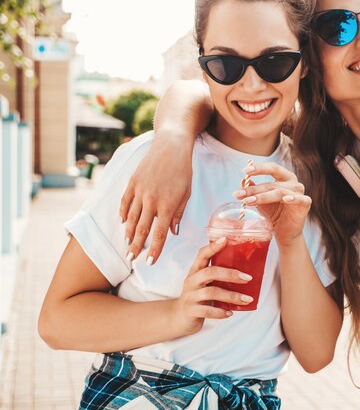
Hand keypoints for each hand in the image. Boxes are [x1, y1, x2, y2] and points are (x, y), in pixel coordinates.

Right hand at [120, 131, 192, 263]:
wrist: (171, 147)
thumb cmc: (183, 171)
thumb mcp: (186, 194)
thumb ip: (178, 214)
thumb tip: (172, 233)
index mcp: (167, 205)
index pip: (159, 234)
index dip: (154, 250)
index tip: (149, 261)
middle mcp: (151, 200)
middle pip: (141, 229)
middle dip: (136, 246)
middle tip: (131, 258)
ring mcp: (140, 191)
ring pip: (131, 218)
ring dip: (128, 233)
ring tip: (127, 245)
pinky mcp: (132, 182)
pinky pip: (125, 202)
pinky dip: (123, 214)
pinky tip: (123, 222)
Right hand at [171, 239, 253, 336]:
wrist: (179, 318)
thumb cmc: (198, 296)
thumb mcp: (204, 283)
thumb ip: (218, 275)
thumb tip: (246, 270)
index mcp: (195, 271)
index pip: (202, 254)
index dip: (213, 246)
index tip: (226, 239)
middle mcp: (191, 281)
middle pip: (210, 272)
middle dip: (230, 274)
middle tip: (248, 278)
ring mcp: (190, 296)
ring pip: (211, 292)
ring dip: (232, 296)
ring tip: (246, 299)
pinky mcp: (190, 311)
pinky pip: (207, 311)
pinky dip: (221, 312)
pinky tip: (230, 313)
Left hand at [233, 162, 310, 246]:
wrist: (284, 232)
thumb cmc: (273, 213)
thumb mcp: (260, 200)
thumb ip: (253, 190)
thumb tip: (242, 181)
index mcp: (283, 177)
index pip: (272, 168)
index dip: (259, 168)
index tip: (245, 170)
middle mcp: (293, 182)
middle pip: (273, 182)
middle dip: (255, 188)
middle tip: (240, 193)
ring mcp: (300, 192)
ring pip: (280, 192)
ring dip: (262, 197)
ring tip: (248, 201)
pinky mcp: (306, 203)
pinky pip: (300, 199)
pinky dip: (293, 199)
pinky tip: (285, 199)